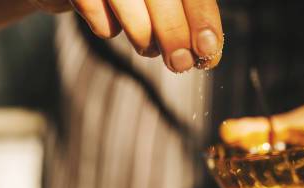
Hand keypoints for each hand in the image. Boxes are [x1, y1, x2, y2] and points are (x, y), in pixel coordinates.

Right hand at [31, 0, 222, 72]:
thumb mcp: (162, 3)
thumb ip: (185, 17)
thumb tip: (208, 51)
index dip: (202, 17)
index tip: (208, 49)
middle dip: (175, 36)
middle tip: (180, 65)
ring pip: (130, 4)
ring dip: (143, 38)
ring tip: (148, 48)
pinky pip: (95, 11)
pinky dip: (107, 28)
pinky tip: (111, 24)